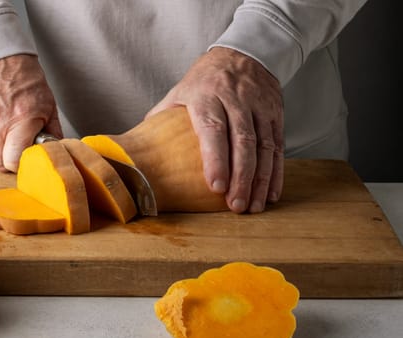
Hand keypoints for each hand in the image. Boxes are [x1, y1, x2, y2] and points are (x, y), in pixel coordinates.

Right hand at [0, 54, 61, 171]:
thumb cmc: (24, 79)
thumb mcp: (48, 105)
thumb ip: (52, 132)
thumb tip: (55, 151)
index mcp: (20, 120)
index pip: (13, 160)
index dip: (20, 164)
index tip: (24, 159)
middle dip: (7, 162)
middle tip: (14, 154)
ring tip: (2, 147)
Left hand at [146, 47, 283, 212]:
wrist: (243, 54)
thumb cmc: (204, 81)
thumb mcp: (180, 91)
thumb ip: (162, 118)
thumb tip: (137, 148)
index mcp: (206, 96)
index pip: (213, 129)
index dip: (215, 158)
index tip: (215, 186)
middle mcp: (235, 100)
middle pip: (242, 141)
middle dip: (241, 177)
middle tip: (236, 206)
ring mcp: (258, 107)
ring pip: (264, 146)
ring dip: (260, 179)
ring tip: (253, 206)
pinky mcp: (275, 114)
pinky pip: (278, 145)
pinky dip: (276, 171)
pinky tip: (270, 193)